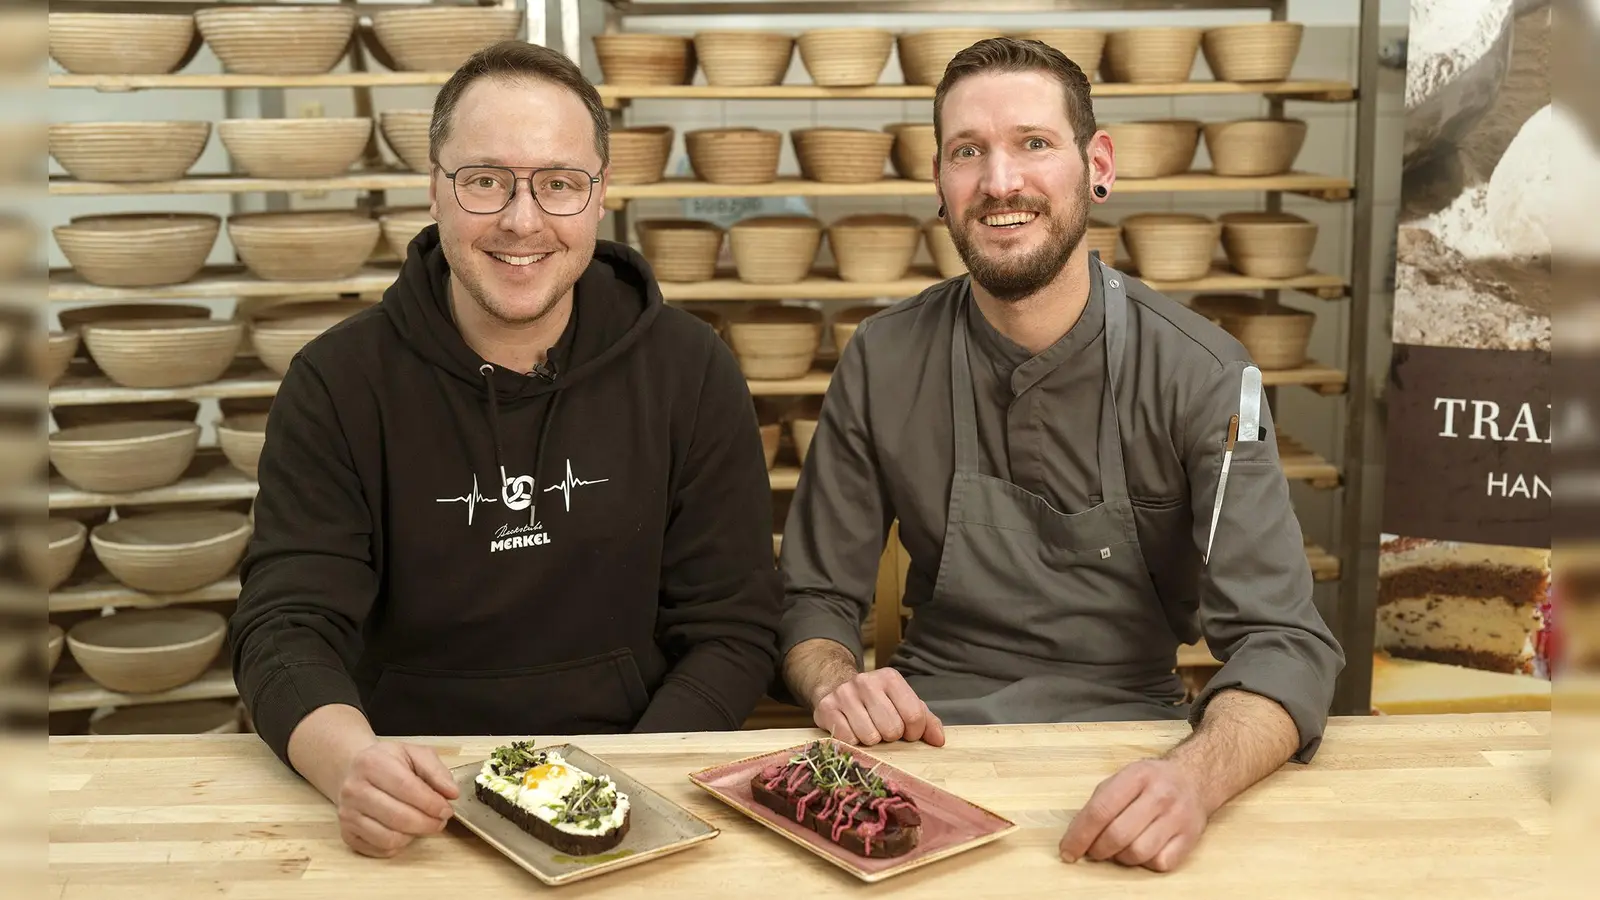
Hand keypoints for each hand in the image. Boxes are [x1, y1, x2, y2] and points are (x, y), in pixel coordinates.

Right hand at [335, 741, 459, 857]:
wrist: (355, 771)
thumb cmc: (389, 763)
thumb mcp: (414, 754)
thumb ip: (436, 771)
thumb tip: (452, 793)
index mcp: (371, 763)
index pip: (406, 788)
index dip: (431, 803)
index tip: (447, 809)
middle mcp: (354, 789)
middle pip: (398, 817)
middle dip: (427, 823)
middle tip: (441, 820)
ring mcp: (347, 814)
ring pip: (389, 837)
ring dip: (414, 835)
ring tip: (424, 824)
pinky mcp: (347, 833)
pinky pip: (379, 848)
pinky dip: (399, 844)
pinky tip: (405, 830)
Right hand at [812, 668, 945, 746]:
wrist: (836, 686)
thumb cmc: (877, 701)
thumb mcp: (904, 704)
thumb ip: (926, 721)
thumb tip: (939, 741)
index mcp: (890, 678)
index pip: (914, 716)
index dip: (914, 733)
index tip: (907, 732)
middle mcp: (866, 682)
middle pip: (892, 729)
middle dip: (891, 736)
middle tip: (883, 729)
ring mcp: (844, 694)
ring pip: (870, 737)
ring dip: (872, 741)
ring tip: (867, 728)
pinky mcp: (826, 708)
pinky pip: (848, 740)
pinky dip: (853, 742)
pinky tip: (852, 730)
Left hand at [1058, 759, 1208, 871]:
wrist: (1194, 778)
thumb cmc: (1150, 782)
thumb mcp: (1122, 778)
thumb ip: (1099, 803)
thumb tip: (1076, 837)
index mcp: (1136, 776)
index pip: (1100, 810)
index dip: (1079, 835)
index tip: (1067, 851)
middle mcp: (1159, 795)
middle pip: (1118, 834)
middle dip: (1098, 850)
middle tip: (1094, 851)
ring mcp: (1177, 817)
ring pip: (1138, 853)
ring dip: (1121, 858)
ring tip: (1119, 849)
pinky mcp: (1190, 838)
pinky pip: (1160, 862)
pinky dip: (1145, 863)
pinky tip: (1143, 850)